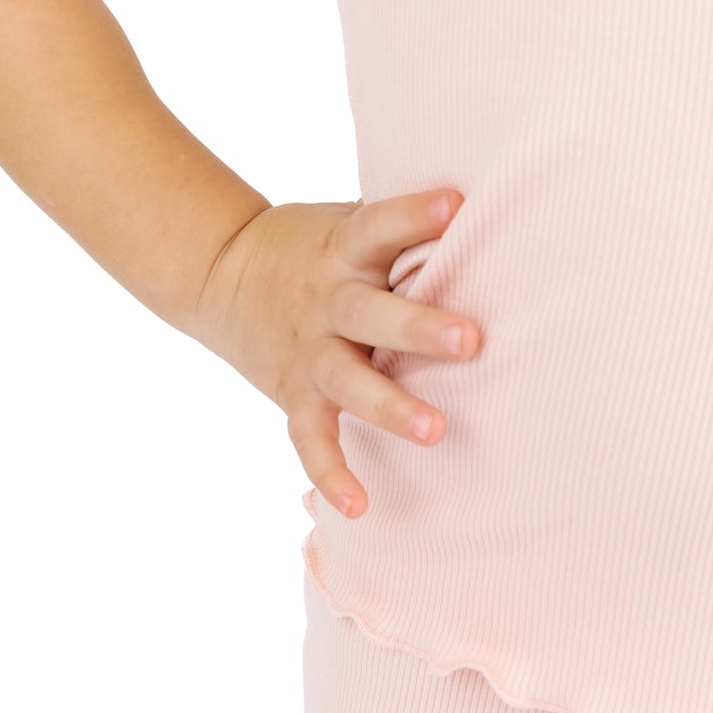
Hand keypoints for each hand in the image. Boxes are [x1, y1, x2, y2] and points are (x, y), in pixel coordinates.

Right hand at [189, 189, 481, 518]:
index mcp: (342, 250)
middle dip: (416, 328)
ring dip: (388, 406)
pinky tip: (358, 506)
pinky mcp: (293, 394)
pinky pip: (309, 438)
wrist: (218, 273)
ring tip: (434, 430)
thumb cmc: (315, 247)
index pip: (378, 226)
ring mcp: (307, 351)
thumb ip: (400, 231)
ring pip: (346, 381)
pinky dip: (329, 473)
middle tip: (468, 340)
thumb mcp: (346, 223)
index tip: (456, 206)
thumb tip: (495, 216)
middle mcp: (325, 301)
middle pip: (368, 313)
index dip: (414, 215)